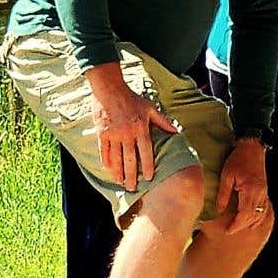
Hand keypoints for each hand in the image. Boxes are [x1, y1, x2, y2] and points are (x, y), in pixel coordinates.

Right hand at [84, 62, 178, 186]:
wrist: (109, 89)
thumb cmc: (131, 98)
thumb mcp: (150, 108)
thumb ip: (162, 121)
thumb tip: (176, 131)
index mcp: (140, 129)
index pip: (145, 152)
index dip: (147, 166)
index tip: (149, 178)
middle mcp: (127, 134)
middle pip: (129, 159)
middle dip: (131, 176)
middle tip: (133, 188)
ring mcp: (113, 134)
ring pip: (116, 158)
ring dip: (118, 172)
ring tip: (121, 182)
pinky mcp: (101, 133)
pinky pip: (103, 150)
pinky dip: (106, 161)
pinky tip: (108, 169)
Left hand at [218, 137, 272, 232]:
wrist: (252, 148)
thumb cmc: (238, 159)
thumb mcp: (226, 175)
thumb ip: (223, 194)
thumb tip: (218, 210)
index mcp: (250, 190)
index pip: (244, 214)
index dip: (236, 225)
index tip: (228, 231)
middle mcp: (259, 193)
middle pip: (253, 217)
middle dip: (242, 226)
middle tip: (231, 231)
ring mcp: (263, 192)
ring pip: (260, 214)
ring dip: (250, 223)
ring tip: (239, 228)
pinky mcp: (264, 190)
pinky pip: (264, 208)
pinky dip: (259, 217)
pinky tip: (253, 221)